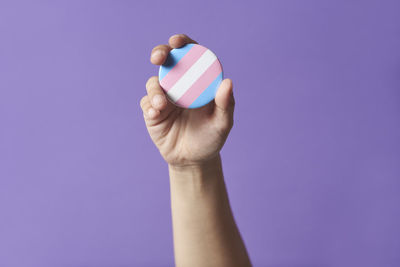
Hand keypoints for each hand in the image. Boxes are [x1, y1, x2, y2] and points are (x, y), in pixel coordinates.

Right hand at [140, 34, 234, 166]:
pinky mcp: (152, 112)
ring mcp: (164, 98)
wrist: (192, 160)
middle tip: (159, 57)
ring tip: (161, 105)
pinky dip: (149, 105)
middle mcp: (180, 85)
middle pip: (167, 61)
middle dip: (161, 53)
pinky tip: (156, 114)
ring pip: (154, 82)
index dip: (183, 43)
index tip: (178, 42)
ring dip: (155, 89)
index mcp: (198, 81)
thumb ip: (226, 105)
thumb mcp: (222, 124)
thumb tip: (228, 82)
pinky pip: (146, 103)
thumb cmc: (210, 138)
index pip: (190, 55)